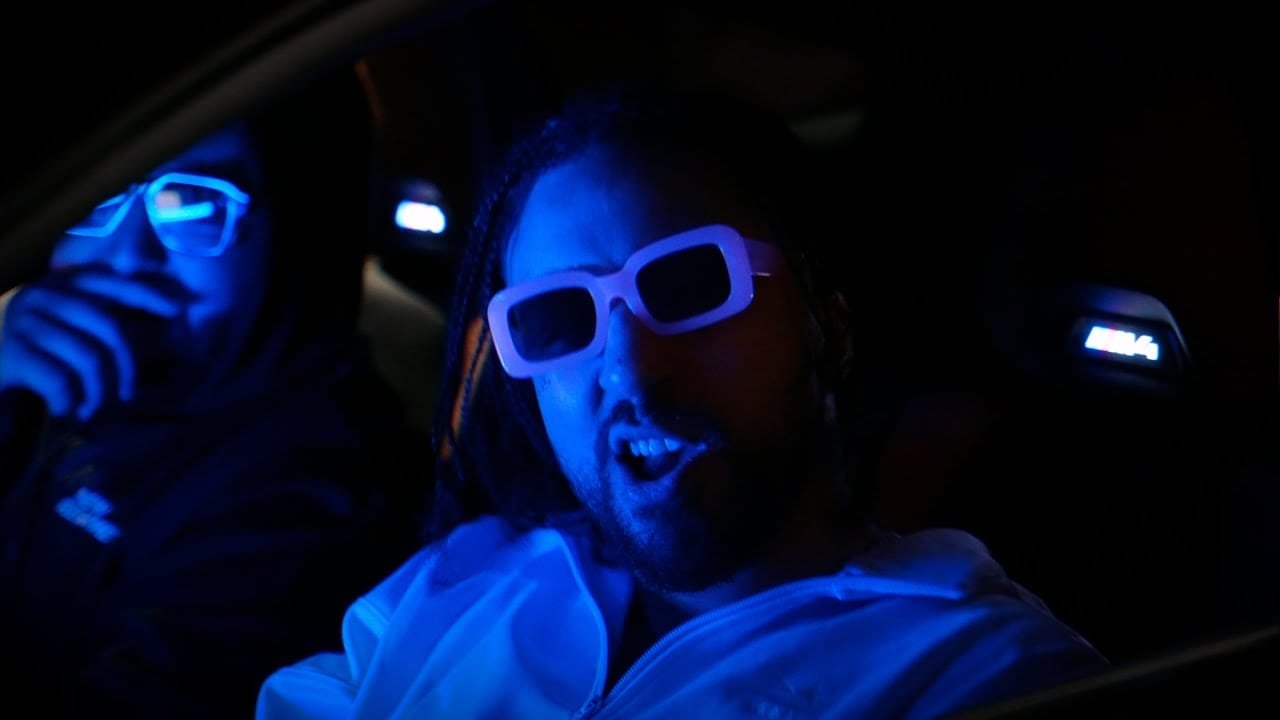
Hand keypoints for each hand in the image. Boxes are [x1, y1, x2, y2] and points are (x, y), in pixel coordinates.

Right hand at [0, 269, 185, 420]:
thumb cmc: (28, 355)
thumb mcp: (62, 328)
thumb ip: (96, 321)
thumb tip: (159, 319)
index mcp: (57, 284)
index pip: (110, 282)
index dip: (146, 294)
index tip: (177, 309)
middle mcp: (40, 295)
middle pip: (109, 328)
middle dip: (126, 367)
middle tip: (127, 395)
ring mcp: (23, 322)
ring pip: (88, 359)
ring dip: (97, 393)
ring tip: (90, 409)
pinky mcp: (10, 353)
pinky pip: (61, 381)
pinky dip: (68, 402)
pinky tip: (63, 410)